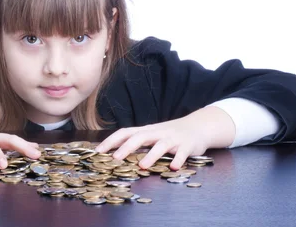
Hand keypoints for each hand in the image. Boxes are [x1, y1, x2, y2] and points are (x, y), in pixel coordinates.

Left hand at [94, 106, 235, 170]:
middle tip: (115, 159)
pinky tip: (173, 168)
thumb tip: (113, 153)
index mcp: (146, 131)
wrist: (197, 127)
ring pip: (161, 145)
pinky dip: (178, 160)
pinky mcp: (187, 146)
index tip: (98, 152)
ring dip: (151, 155)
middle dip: (127, 147)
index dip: (111, 141)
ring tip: (142, 166)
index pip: (125, 132)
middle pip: (140, 137)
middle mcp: (158, 133)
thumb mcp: (151, 135)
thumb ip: (136, 142)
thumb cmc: (168, 134)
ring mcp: (173, 139)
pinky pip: (182, 153)